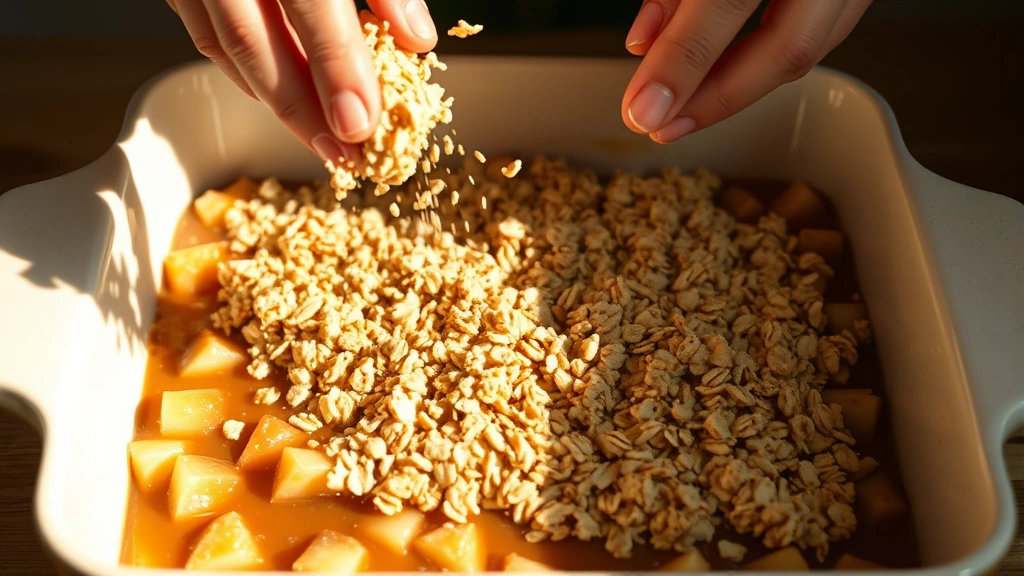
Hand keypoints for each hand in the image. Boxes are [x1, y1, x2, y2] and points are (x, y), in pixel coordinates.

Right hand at [165, 0, 437, 161]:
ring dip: (270, 99)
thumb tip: (415, 37)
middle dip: (301, 107)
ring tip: (316, 139)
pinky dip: (239, 67)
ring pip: (222, 41)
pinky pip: (200, 26)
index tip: (362, 122)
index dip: (337, 68)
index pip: (310, 5)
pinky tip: (272, 93)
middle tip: (341, 152)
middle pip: (254, 39)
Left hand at [622, 0, 870, 141]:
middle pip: (789, 47)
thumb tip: (643, 44)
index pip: (727, 3)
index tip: (642, 109)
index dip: (682, 61)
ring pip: (810, 47)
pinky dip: (769, 55)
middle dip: (716, 96)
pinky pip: (823, 29)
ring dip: (742, 84)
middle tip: (660, 124)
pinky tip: (726, 71)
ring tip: (684, 106)